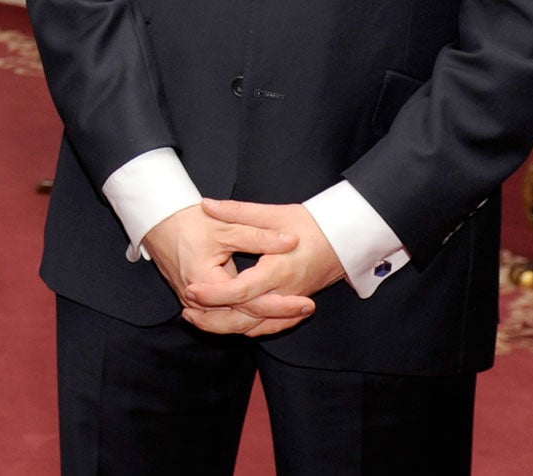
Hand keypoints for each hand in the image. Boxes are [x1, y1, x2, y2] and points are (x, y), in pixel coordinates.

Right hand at [141, 203, 312, 337]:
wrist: (158, 222)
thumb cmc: (188, 221)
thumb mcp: (224, 226)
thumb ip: (258, 236)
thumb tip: (291, 241)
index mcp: (204, 280)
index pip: (248, 302)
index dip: (280, 304)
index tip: (306, 301)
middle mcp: (197, 298)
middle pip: (243, 320)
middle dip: (277, 318)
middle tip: (308, 309)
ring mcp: (194, 303)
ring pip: (233, 325)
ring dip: (263, 323)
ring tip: (295, 315)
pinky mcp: (196, 303)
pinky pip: (225, 320)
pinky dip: (247, 320)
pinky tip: (270, 315)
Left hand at [178, 198, 341, 335]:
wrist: (346, 238)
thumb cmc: (312, 224)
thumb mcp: (274, 214)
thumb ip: (238, 212)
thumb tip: (206, 204)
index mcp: (279, 270)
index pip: (241, 291)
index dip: (215, 294)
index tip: (191, 290)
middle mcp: (285, 292)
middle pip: (246, 317)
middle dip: (214, 319)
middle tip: (186, 312)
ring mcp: (290, 301)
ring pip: (257, 327)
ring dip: (227, 327)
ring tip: (197, 319)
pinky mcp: (293, 304)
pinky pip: (269, 325)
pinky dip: (247, 328)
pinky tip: (226, 322)